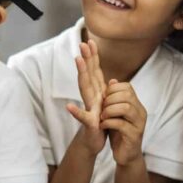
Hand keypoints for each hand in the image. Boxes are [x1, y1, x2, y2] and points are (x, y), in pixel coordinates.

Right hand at [67, 40, 107, 155]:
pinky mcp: (89, 123)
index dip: (93, 57)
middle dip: (86, 59)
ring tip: (78, 61)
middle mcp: (91, 97)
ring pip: (85, 89)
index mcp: (97, 92)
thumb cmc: (100, 122)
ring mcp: (89, 108)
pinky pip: (82, 117)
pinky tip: (69, 106)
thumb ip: (107, 92)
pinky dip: (75, 112)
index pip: (95, 71)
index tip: (91, 41)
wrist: (93, 142)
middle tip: (83, 43)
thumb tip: (113, 79)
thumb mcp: (106, 105)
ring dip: (81, 74)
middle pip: (88, 75)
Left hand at [100, 80, 145, 165]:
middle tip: (101, 109)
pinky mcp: (134, 136)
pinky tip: (103, 125)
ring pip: (126, 108)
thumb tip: (112, 80)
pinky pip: (122, 124)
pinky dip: (109, 123)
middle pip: (127, 95)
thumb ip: (113, 98)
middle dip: (110, 100)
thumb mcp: (114, 113)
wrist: (125, 154)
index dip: (112, 90)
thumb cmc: (118, 132)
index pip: (127, 87)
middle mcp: (140, 112)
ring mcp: (139, 124)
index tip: (103, 98)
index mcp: (136, 104)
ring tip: (102, 117)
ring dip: (109, 111)